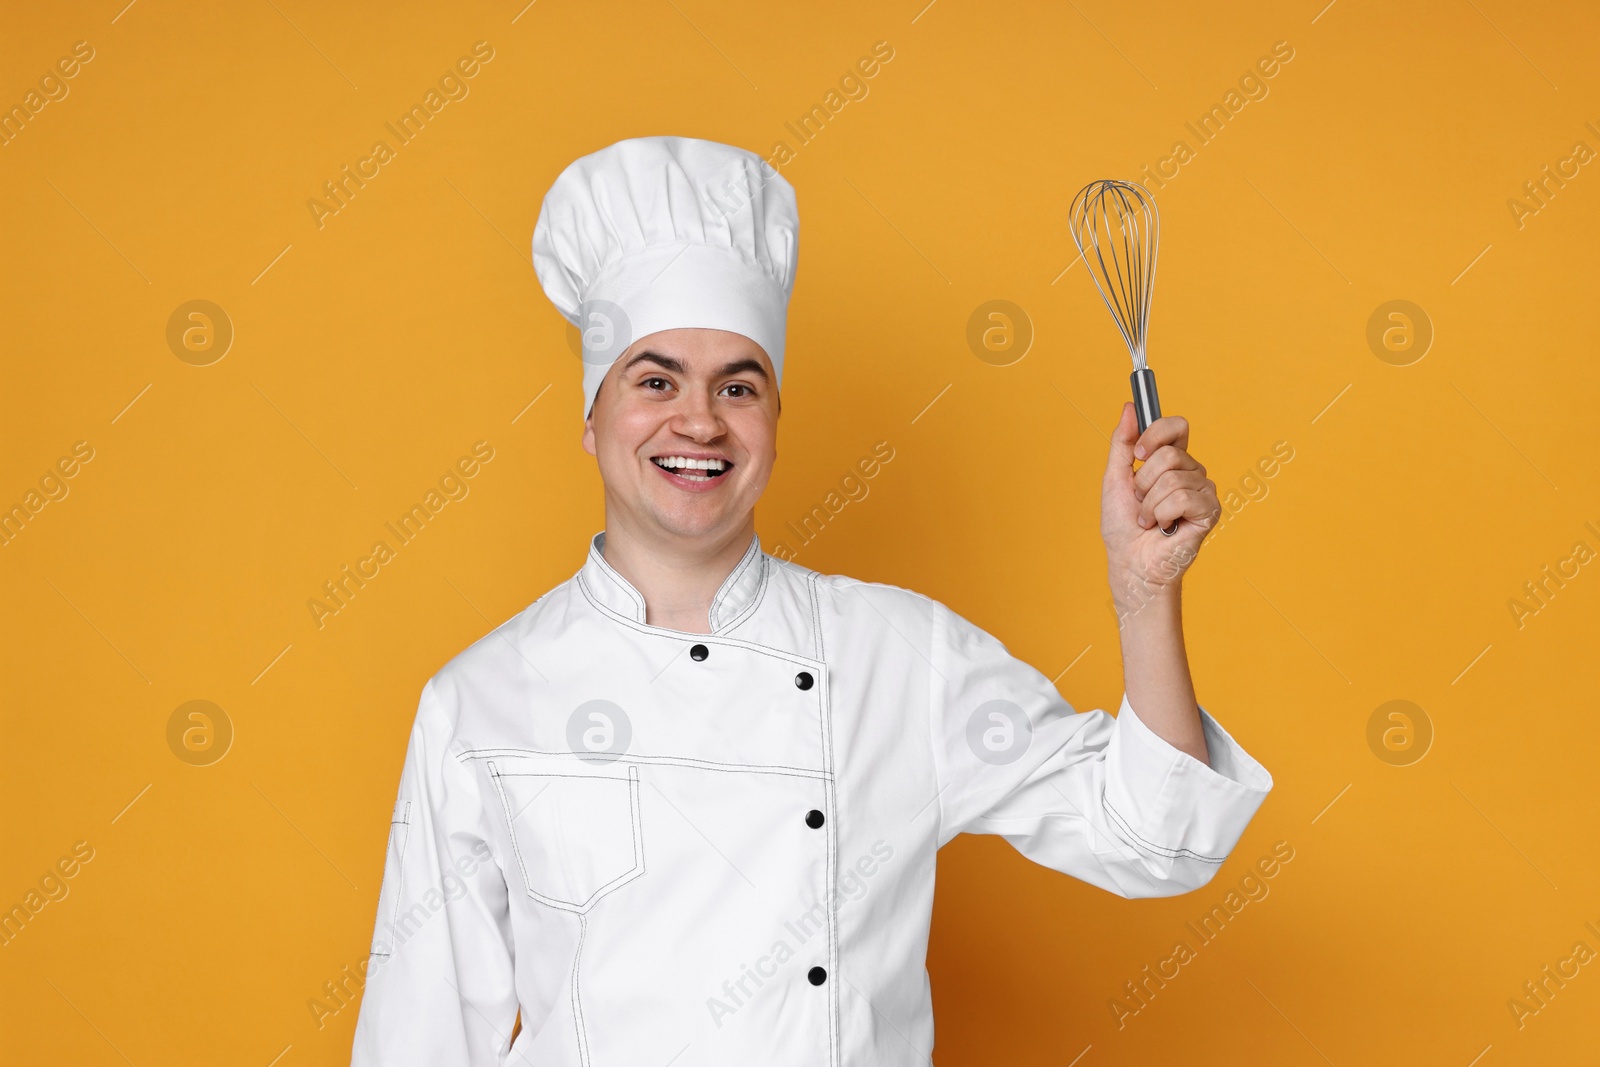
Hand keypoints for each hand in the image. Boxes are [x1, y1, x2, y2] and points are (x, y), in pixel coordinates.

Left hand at [1101, 402, 1220, 610]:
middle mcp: (1192, 471)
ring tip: (1150, 519)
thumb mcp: (1115, 477)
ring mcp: (1203, 490)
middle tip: (1141, 501)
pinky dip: (1162, 514)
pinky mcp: (1210, 511)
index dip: (1155, 434)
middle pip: (1169, 454)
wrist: (1129, 561)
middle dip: (1144, 481)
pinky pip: (1182, 497)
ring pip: (1172, 478)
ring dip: (1149, 503)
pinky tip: (1164, 527)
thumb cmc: (1123, 525)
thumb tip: (1129, 407)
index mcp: (1173, 460)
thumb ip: (1122, 442)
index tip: (1137, 454)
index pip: (1176, 427)